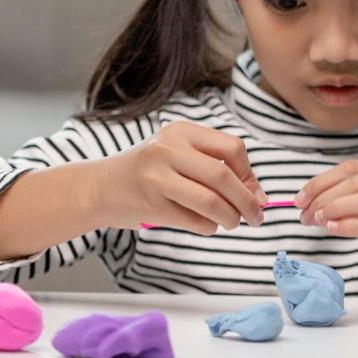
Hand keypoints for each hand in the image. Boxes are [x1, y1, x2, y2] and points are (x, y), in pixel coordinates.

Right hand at [88, 120, 265, 234]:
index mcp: (181, 131)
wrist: (99, 187)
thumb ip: (215, 165)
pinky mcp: (150, 205)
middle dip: (247, 201)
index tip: (256, 193)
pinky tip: (207, 225)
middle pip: (223, 176)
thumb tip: (257, 194)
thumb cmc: (148, 171)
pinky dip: (209, 227)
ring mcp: (157, 177)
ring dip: (230, 217)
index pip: (232, 148)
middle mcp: (168, 149)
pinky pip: (194, 220)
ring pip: (211, 201)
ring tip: (233, 223)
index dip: (249, 174)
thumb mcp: (178, 153)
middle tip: (257, 216)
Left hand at [296, 159, 357, 294]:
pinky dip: (349, 225)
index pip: (353, 168)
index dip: (322, 181)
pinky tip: (332, 227)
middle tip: (304, 213)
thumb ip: (354, 196)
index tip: (300, 198)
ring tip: (317, 219)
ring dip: (336, 207)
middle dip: (324, 196)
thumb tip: (310, 200)